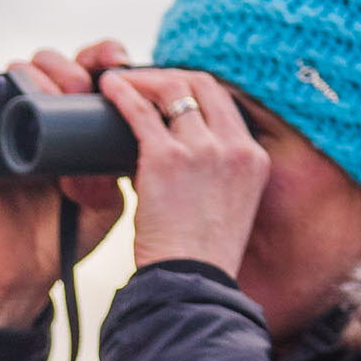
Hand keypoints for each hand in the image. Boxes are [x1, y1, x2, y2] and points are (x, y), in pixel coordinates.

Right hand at [0, 42, 131, 328]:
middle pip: (48, 62)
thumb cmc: (67, 233)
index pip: (88, 68)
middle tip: (82, 90)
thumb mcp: (104, 204)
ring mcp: (6, 124)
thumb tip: (97, 158)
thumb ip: (110, 179)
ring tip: (49, 98)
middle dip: (68, 67)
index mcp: (74, 119)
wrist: (26, 271)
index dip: (102, 55)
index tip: (120, 64)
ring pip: (11, 73)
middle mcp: (38, 113)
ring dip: (31, 74)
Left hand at [100, 67, 267, 278]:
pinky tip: (107, 88)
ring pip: (170, 89)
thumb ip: (215, 177)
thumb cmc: (200, 258)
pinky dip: (122, 93)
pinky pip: (140, 111)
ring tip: (118, 83)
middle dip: (167, 76)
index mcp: (253, 158)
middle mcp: (233, 147)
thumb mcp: (229, 208)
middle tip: (140, 82)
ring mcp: (202, 149)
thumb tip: (176, 155)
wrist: (192, 284)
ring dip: (141, 80)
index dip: (193, 89)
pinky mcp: (167, 158)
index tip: (168, 94)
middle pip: (201, 83)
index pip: (224, 101)